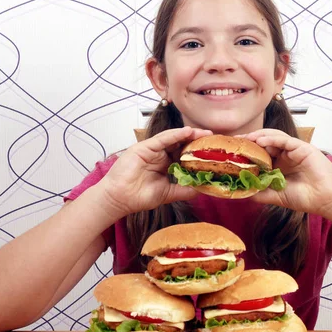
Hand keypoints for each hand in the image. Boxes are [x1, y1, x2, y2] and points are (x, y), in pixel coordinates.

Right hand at [97, 126, 211, 217]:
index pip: (184, 155)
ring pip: (173, 139)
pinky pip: (163, 139)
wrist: (119, 199)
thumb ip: (184, 190)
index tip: (212, 151)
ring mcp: (152, 150)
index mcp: (165, 165)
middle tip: (212, 138)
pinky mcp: (144, 147)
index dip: (197, 152)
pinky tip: (187, 132)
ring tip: (203, 133)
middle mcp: (160, 155)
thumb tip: (202, 189)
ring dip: (189, 135)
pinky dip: (175, 135)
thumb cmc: (139, 197)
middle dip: (196, 141)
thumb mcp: (168, 193)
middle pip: (181, 144)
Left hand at [240, 129, 331, 216]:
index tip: (231, 152)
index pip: (259, 153)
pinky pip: (284, 140)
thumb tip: (241, 192)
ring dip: (258, 136)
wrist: (325, 199)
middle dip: (248, 141)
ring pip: (273, 137)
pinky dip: (271, 139)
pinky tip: (260, 141)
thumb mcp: (275, 196)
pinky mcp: (302, 147)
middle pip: (264, 142)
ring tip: (245, 139)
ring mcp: (293, 150)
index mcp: (278, 165)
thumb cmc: (305, 197)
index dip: (246, 152)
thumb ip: (259, 193)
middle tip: (233, 142)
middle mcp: (284, 155)